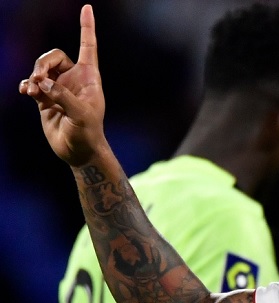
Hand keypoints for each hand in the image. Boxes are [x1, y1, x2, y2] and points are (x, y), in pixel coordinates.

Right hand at [18, 4, 105, 166]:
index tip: (87, 7)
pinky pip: (32, 84)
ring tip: (33, 90)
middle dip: (43, 63)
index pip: (88, 46)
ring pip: (40, 69)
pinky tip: (27, 92)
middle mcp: (74, 79)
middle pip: (53, 55)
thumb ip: (62, 96)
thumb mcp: (80, 115)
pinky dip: (27, 86)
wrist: (78, 151)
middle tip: (39, 80)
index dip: (87, 27)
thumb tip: (43, 84)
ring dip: (34, 75)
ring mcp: (58, 88)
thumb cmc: (88, 133)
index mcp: (89, 77)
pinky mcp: (45, 99)